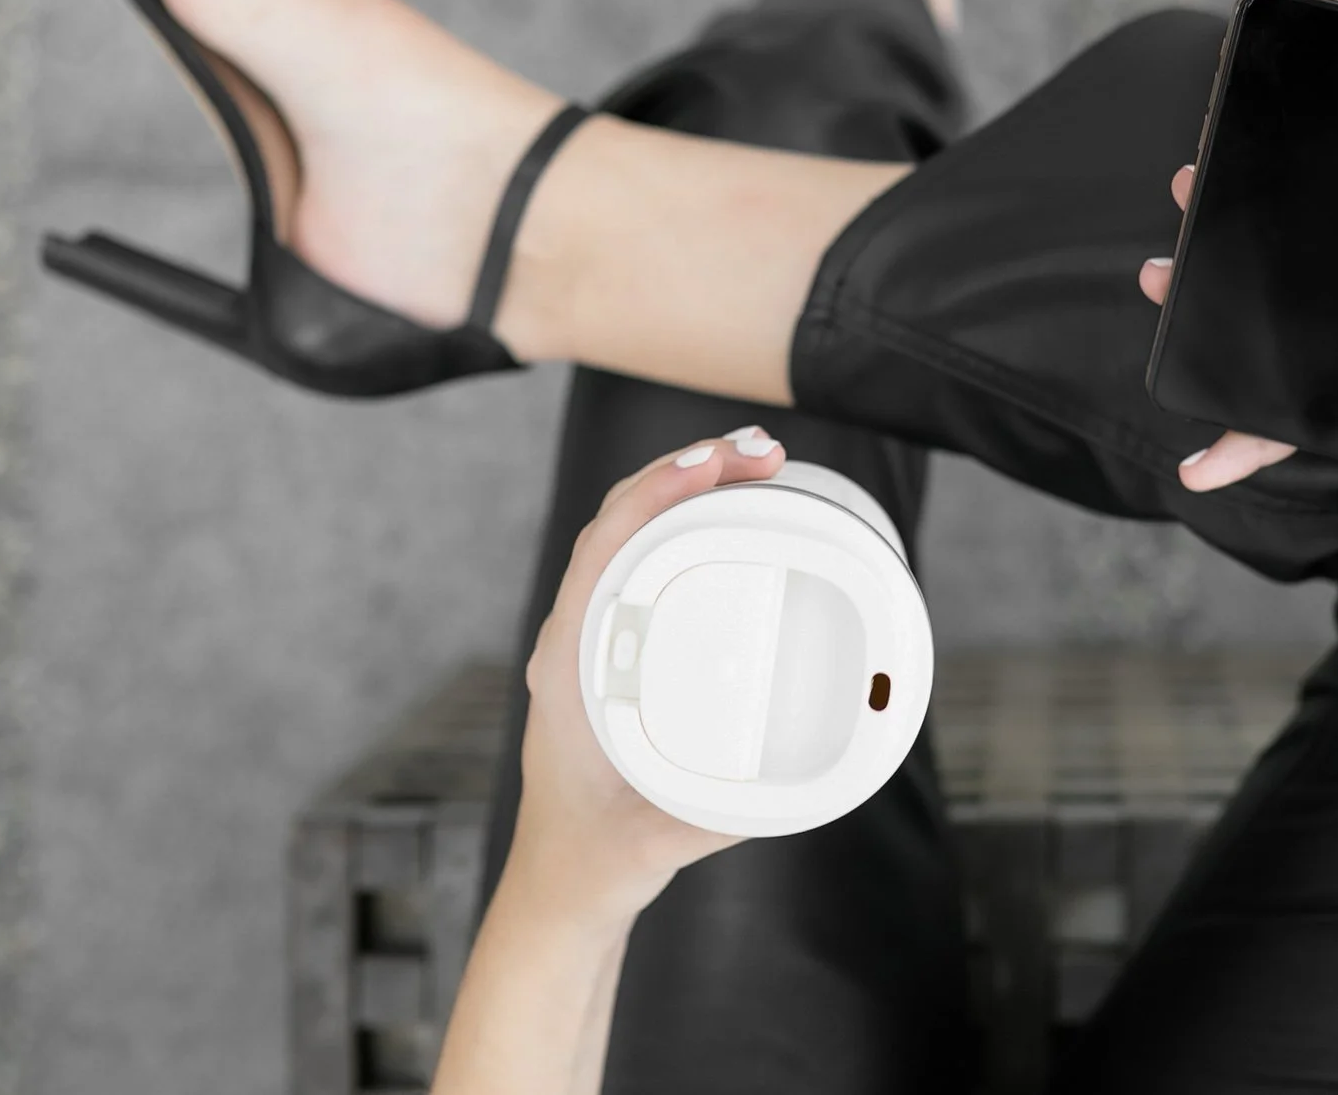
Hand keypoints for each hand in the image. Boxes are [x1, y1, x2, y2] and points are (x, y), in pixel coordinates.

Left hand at [502, 428, 789, 929]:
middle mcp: (575, 639)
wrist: (563, 885)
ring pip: (633, 534)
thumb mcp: (648, 845)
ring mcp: (596, 639)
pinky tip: (733, 513)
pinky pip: (648, 562)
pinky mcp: (621, 647)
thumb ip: (702, 827)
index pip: (601, 550)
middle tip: (761, 452)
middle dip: (685, 469)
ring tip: (757, 462)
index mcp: (566, 667)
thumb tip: (775, 796)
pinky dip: (688, 523)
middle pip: (620, 522)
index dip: (652, 494)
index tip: (710, 463)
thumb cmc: (593, 858)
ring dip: (687, 487)